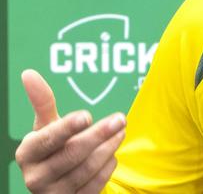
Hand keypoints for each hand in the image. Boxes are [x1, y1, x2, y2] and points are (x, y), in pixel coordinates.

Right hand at [15, 70, 126, 193]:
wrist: (54, 182)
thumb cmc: (52, 146)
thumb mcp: (46, 126)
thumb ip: (42, 101)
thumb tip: (28, 73)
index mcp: (28, 154)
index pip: (47, 140)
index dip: (67, 128)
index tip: (87, 114)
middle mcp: (36, 177)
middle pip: (71, 155)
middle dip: (98, 135)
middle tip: (121, 118)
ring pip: (86, 170)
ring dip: (108, 148)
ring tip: (121, 130)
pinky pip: (95, 186)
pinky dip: (107, 167)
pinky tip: (113, 153)